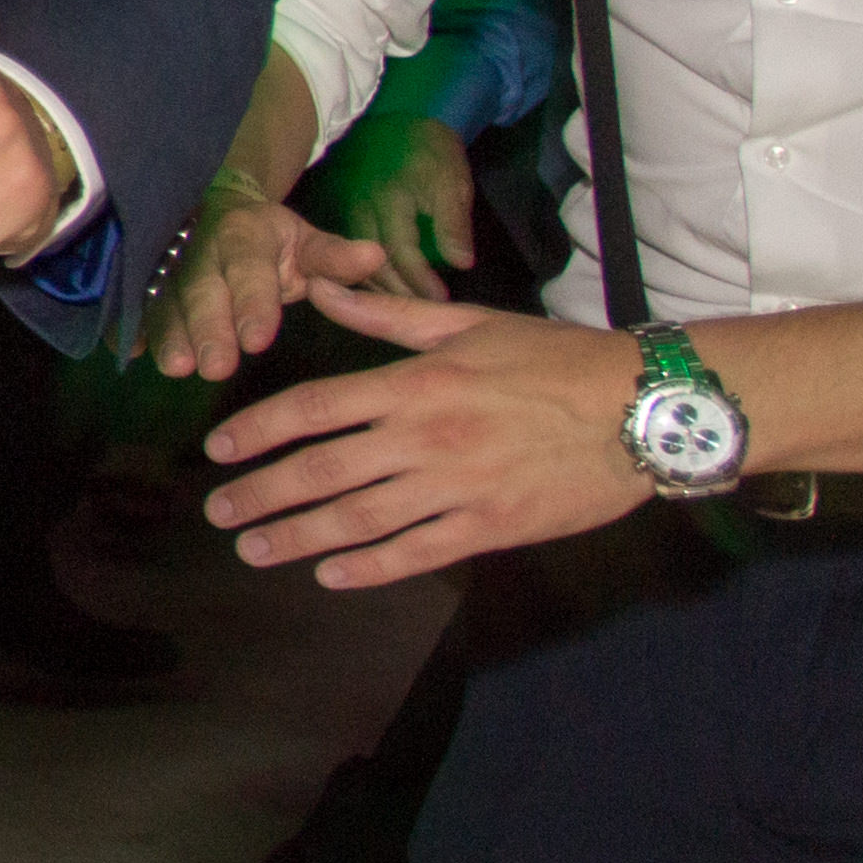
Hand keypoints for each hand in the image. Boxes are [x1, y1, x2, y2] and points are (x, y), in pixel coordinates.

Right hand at [150, 183, 390, 378]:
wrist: (217, 212)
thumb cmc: (272, 241)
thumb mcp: (306, 243)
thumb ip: (334, 258)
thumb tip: (374, 255)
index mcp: (244, 235)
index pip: (249, 270)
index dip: (252, 303)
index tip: (259, 341)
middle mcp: (199, 249)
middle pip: (200, 289)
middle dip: (206, 329)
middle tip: (215, 368)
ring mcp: (167, 264)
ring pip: (163, 298)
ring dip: (167, 334)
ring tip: (176, 367)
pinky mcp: (144, 282)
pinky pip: (134, 303)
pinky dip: (128, 326)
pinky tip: (129, 352)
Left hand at [202, 286, 647, 586]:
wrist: (645, 407)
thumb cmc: (555, 358)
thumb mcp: (468, 324)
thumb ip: (386, 315)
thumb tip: (322, 286)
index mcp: (414, 384)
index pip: (313, 408)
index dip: (258, 431)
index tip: (217, 450)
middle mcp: (425, 437)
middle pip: (321, 471)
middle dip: (261, 494)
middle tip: (218, 513)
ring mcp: (457, 487)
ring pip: (359, 519)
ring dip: (298, 537)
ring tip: (255, 549)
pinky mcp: (492, 526)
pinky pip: (417, 552)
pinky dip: (369, 568)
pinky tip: (331, 575)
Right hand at [315, 112, 479, 302]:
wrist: (399, 118)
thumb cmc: (430, 151)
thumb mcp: (451, 182)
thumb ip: (453, 223)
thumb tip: (460, 263)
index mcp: (390, 201)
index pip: (402, 252)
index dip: (420, 280)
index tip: (440, 300)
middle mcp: (362, 209)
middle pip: (373, 262)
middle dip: (398, 291)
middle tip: (422, 310)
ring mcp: (349, 210)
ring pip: (357, 257)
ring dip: (379, 285)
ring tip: (403, 305)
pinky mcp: (345, 210)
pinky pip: (353, 247)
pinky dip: (366, 269)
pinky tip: (380, 282)